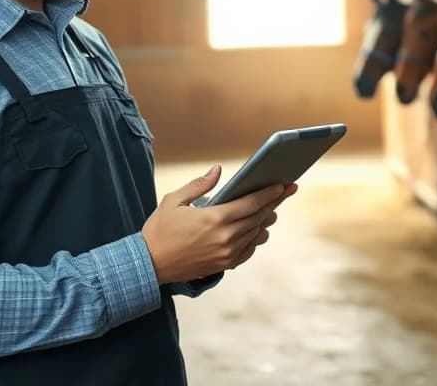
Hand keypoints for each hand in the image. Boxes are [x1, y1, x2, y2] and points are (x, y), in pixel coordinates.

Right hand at [141, 165, 297, 283]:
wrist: (149, 264)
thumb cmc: (159, 230)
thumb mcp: (174, 200)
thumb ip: (199, 184)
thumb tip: (217, 170)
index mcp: (215, 218)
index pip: (251, 203)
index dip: (269, 193)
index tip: (282, 184)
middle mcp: (225, 237)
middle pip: (258, 217)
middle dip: (274, 202)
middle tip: (287, 190)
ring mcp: (226, 253)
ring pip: (256, 234)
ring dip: (265, 220)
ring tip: (271, 208)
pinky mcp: (224, 265)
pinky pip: (248, 250)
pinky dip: (255, 238)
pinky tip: (257, 229)